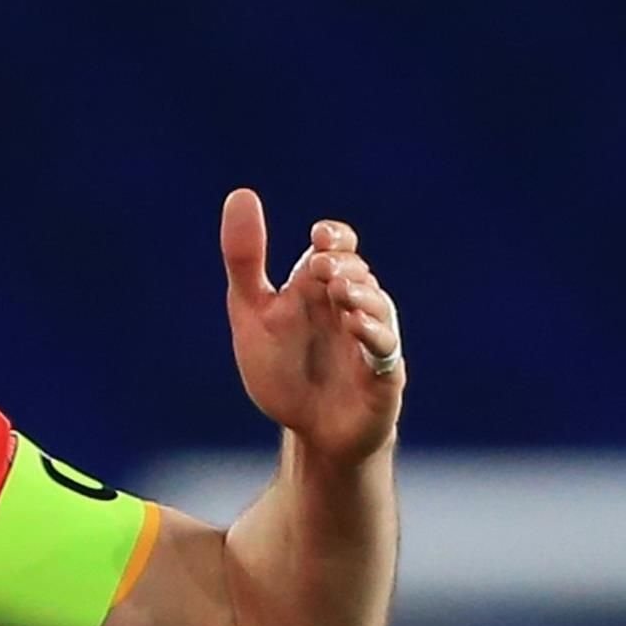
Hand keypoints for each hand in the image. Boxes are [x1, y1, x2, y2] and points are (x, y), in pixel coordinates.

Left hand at [219, 188, 402, 466]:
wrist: (309, 431)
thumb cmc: (283, 370)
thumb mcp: (253, 311)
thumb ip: (245, 259)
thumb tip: (240, 193)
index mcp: (319, 287)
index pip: (337, 245)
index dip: (334, 236)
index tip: (319, 237)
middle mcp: (349, 306)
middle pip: (356, 270)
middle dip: (342, 265)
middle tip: (321, 265)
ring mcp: (369, 338)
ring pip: (376, 304)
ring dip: (360, 293)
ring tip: (339, 291)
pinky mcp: (382, 374)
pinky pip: (385, 348)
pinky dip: (373, 333)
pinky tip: (355, 325)